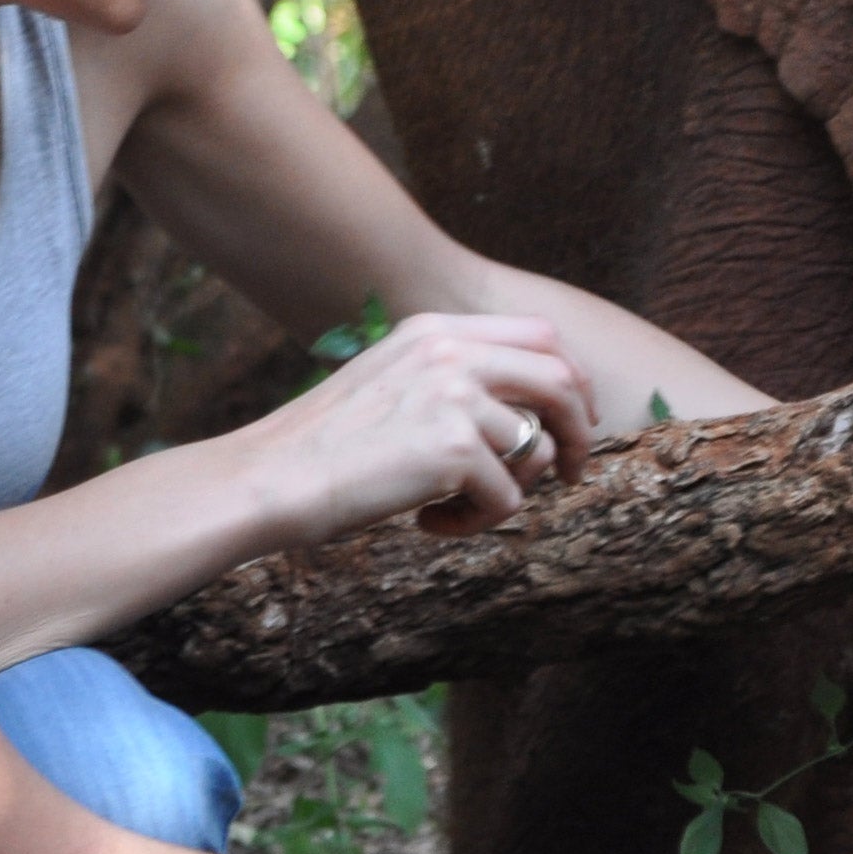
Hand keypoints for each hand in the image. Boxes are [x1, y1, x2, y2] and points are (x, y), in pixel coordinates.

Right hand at [232, 313, 598, 541]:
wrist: (272, 479)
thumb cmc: (323, 447)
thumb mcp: (388, 382)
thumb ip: (449, 379)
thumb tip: (527, 417)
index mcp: (434, 331)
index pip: (541, 335)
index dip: (571, 378)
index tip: (574, 417)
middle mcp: (451, 353)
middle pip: (560, 381)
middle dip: (579, 431)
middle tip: (573, 472)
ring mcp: (457, 397)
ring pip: (535, 452)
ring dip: (506, 492)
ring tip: (450, 508)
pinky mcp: (457, 449)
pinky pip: (507, 498)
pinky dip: (475, 522)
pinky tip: (426, 523)